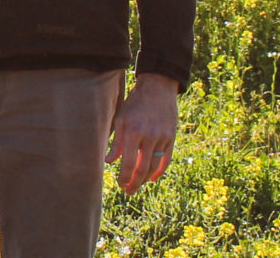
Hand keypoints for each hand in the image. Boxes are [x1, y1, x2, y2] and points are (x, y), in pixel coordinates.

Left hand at [105, 73, 178, 194]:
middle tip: (128, 191)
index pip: (128, 163)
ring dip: (145, 179)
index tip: (120, 184)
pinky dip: (159, 172)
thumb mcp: (121, 118)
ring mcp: (162, 138)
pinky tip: (152, 178)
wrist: (157, 88)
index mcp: (133, 131)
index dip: (123, 177)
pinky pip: (166, 160)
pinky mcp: (171, 138)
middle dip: (134, 183)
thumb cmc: (135, 103)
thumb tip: (108, 161)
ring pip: (154, 167)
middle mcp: (149, 136)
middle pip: (142, 169)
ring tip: (137, 185)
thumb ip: (116, 141)